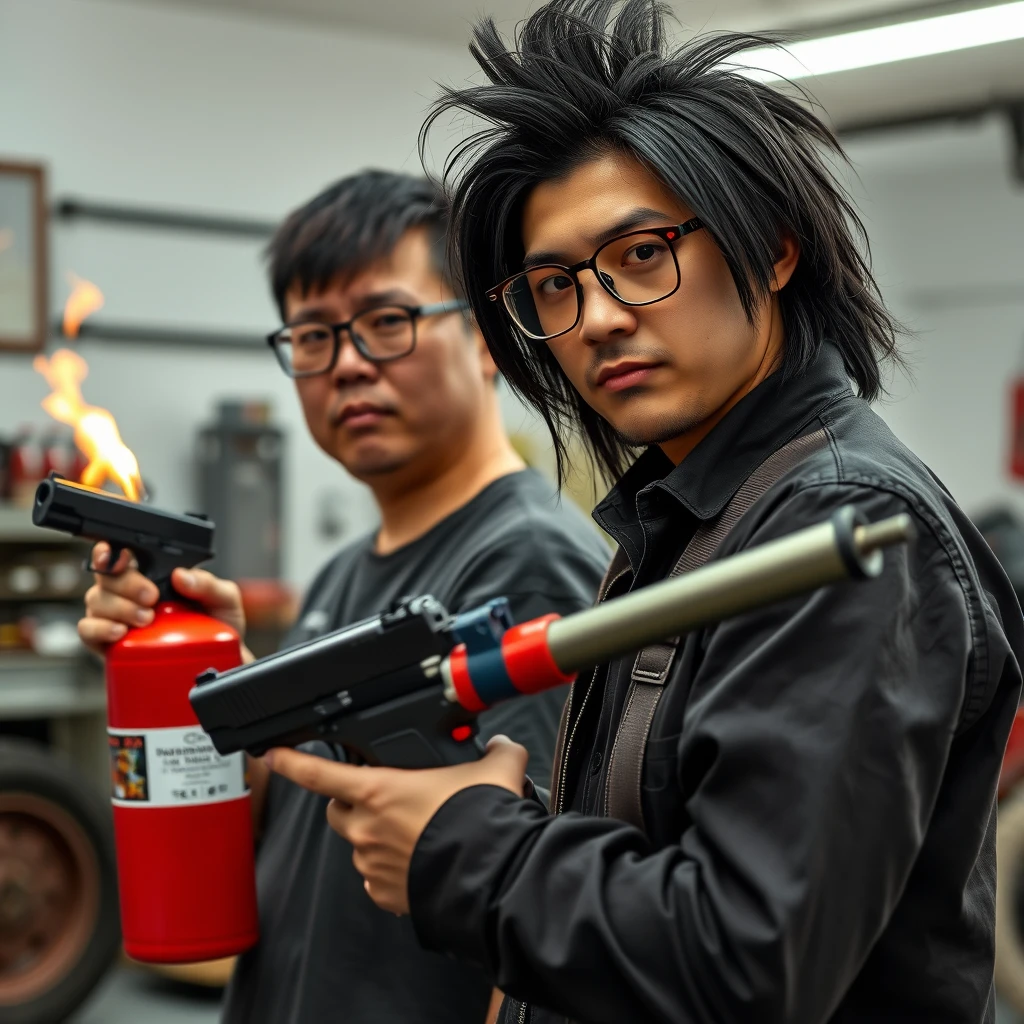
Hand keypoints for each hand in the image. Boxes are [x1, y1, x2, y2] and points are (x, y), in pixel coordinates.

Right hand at [77, 541, 248, 653]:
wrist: (220, 663)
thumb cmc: (218, 627)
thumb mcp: (224, 599)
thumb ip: (208, 584)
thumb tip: (182, 576)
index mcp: (153, 574)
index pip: (122, 554)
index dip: (111, 551)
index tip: (123, 559)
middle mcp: (128, 592)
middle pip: (106, 576)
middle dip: (127, 584)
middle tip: (152, 598)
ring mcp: (115, 616)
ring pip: (96, 601)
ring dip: (118, 608)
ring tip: (146, 619)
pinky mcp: (108, 643)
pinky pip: (87, 631)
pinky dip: (99, 629)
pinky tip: (120, 632)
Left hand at [264, 735, 528, 914]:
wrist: (490, 876)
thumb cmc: (481, 821)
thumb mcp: (495, 769)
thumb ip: (497, 751)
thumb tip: (504, 746)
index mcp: (379, 790)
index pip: (319, 773)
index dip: (292, 762)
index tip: (274, 755)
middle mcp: (366, 827)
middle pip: (337, 810)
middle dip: (351, 802)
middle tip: (384, 798)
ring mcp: (372, 864)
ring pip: (359, 845)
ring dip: (377, 836)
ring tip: (415, 834)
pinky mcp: (385, 895)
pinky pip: (377, 879)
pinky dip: (391, 870)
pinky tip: (420, 862)